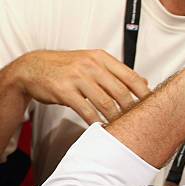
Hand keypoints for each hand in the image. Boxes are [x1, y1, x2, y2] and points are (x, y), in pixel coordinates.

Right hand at [13, 50, 149, 122]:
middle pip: (120, 91)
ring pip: (105, 102)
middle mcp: (91, 65)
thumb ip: (116, 72)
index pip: (130, 76)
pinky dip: (96, 121)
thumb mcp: (92, 62)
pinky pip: (86, 110)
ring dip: (115, 118)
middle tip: (137, 121)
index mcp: (101, 58)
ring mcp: (77, 78)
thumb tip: (143, 82)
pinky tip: (101, 127)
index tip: (151, 105)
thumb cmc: (66, 67)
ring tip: (121, 127)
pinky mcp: (64, 91)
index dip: (143, 93)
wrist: (32, 67)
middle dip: (131, 109)